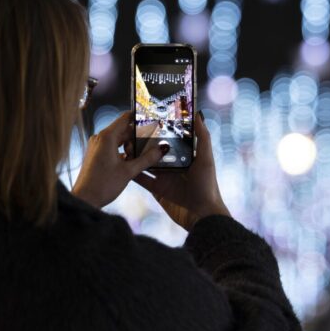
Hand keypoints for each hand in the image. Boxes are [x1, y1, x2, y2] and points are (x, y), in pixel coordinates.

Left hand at [72, 111, 169, 209]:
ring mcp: (97, 147)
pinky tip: (133, 161)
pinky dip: (123, 152)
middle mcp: (100, 138)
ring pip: (118, 140)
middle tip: (154, 141)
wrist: (85, 199)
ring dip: (131, 146)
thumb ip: (146, 159)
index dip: (139, 116)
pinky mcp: (96, 155)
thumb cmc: (102, 185)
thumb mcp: (129, 171)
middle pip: (123, 130)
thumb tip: (161, 150)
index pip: (125, 118)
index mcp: (106, 137)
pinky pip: (112, 148)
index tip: (151, 117)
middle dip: (138, 136)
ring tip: (145, 153)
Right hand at [129, 112, 232, 232]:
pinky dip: (132, 173)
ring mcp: (163, 177)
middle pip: (154, 149)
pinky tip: (122, 165)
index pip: (169, 138)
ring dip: (135, 156)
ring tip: (123, 146)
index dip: (159, 129)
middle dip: (143, 141)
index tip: (147, 118)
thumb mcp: (206, 159)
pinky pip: (141, 179)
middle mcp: (172, 164)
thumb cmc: (207, 186)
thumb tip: (198, 115)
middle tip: (130, 131)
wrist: (202, 216)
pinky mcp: (156, 189)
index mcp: (183, 155)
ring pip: (145, 163)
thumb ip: (203, 137)